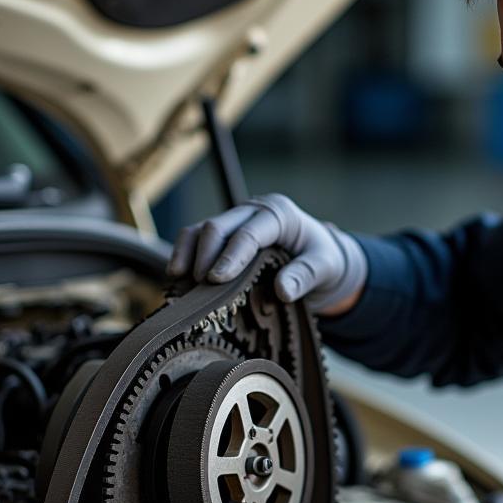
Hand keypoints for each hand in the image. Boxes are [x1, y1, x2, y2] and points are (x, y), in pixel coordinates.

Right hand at [167, 193, 366, 314]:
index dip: (230, 256)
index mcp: (279, 214)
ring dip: (187, 256)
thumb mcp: (325, 267)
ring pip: (199, 230)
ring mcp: (235, 221)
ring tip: (180, 284)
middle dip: (204, 257)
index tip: (216, 280)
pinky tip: (177, 279)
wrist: (321, 256)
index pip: (248, 233)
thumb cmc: (323, 259)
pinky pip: (195, 239)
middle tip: (200, 288)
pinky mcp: (223, 234)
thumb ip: (306, 276)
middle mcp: (253, 211)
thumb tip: (283, 291)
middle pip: (217, 227)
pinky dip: (184, 257)